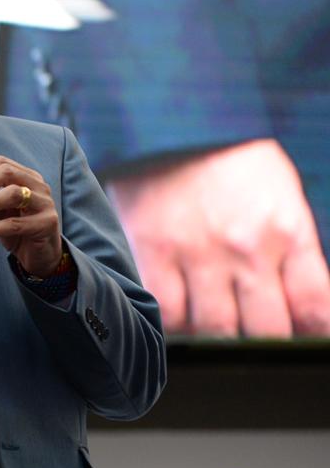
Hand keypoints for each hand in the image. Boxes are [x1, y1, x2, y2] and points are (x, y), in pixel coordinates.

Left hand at [0, 156, 61, 275]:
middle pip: (7, 174)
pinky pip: (15, 223)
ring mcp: (45, 203)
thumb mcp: (0, 210)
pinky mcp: (46, 224)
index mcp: (27, 176)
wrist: (40, 254)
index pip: (2, 163)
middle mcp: (38, 186)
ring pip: (13, 195)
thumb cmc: (17, 228)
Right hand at [107, 139, 329, 336]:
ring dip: (218, 339)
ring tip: (215, 332)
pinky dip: (175, 325)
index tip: (302, 348)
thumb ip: (291, 251)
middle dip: (262, 344)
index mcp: (287, 230)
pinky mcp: (154, 251)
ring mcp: (198, 252)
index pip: (315, 308)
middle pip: (266, 330)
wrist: (168, 119)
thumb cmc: (229, 164)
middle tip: (252, 342)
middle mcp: (246, 247)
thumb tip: (299, 310)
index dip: (311, 338)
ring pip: (215, 330)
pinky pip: (168, 312)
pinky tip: (180, 318)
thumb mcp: (279, 195)